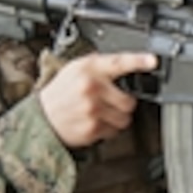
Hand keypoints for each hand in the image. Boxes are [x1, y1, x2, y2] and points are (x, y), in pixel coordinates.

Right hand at [38, 52, 155, 147]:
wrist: (40, 118)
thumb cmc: (61, 92)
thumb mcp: (75, 69)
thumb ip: (100, 66)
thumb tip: (127, 64)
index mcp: (88, 69)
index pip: (119, 62)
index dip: (139, 61)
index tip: (153, 61)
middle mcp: (91, 88)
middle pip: (130, 101)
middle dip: (124, 104)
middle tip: (110, 102)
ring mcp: (92, 110)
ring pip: (125, 119)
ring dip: (117, 118)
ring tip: (100, 113)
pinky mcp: (92, 129)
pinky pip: (114, 132)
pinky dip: (107, 129)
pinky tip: (93, 122)